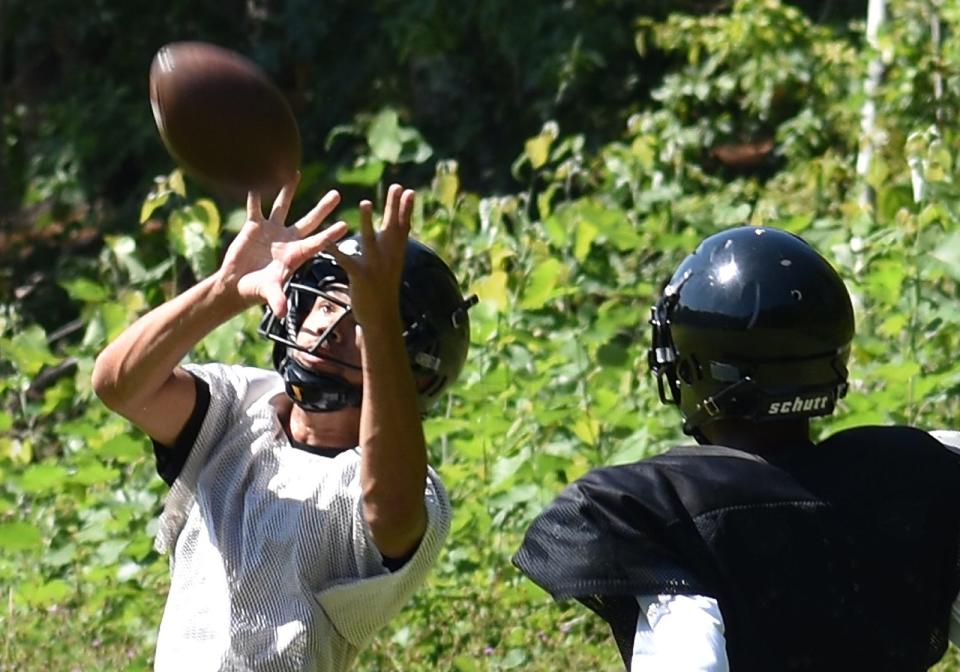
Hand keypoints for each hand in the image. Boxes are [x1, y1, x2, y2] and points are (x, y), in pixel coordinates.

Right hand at [217, 174, 347, 317]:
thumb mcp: (268, 292)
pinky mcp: (253, 227)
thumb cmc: (257, 290)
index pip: (317, 242)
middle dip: (323, 208)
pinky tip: (257, 178)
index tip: (345, 225)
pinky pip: (255, 207)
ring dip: (288, 190)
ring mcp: (272, 231)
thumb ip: (276, 299)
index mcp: (296, 254)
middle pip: (309, 220)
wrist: (237, 284)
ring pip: (283, 206)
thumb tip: (281, 312)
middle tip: (338, 194)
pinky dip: (255, 194)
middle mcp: (288, 239)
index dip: (331, 235)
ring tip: (295, 172)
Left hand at [324, 183, 414, 328]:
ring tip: (365, 203)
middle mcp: (389, 258)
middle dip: (395, 207)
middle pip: (392, 228)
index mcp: (396, 254)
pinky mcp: (360, 277)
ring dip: (367, 221)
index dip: (406, 209)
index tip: (409, 191)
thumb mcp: (391, 267)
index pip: (403, 227)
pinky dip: (336, 251)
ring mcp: (375, 267)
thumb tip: (396, 230)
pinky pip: (347, 261)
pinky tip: (327, 242)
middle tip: (398, 187)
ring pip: (370, 240)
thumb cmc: (384, 292)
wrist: (382, 319)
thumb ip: (391, 247)